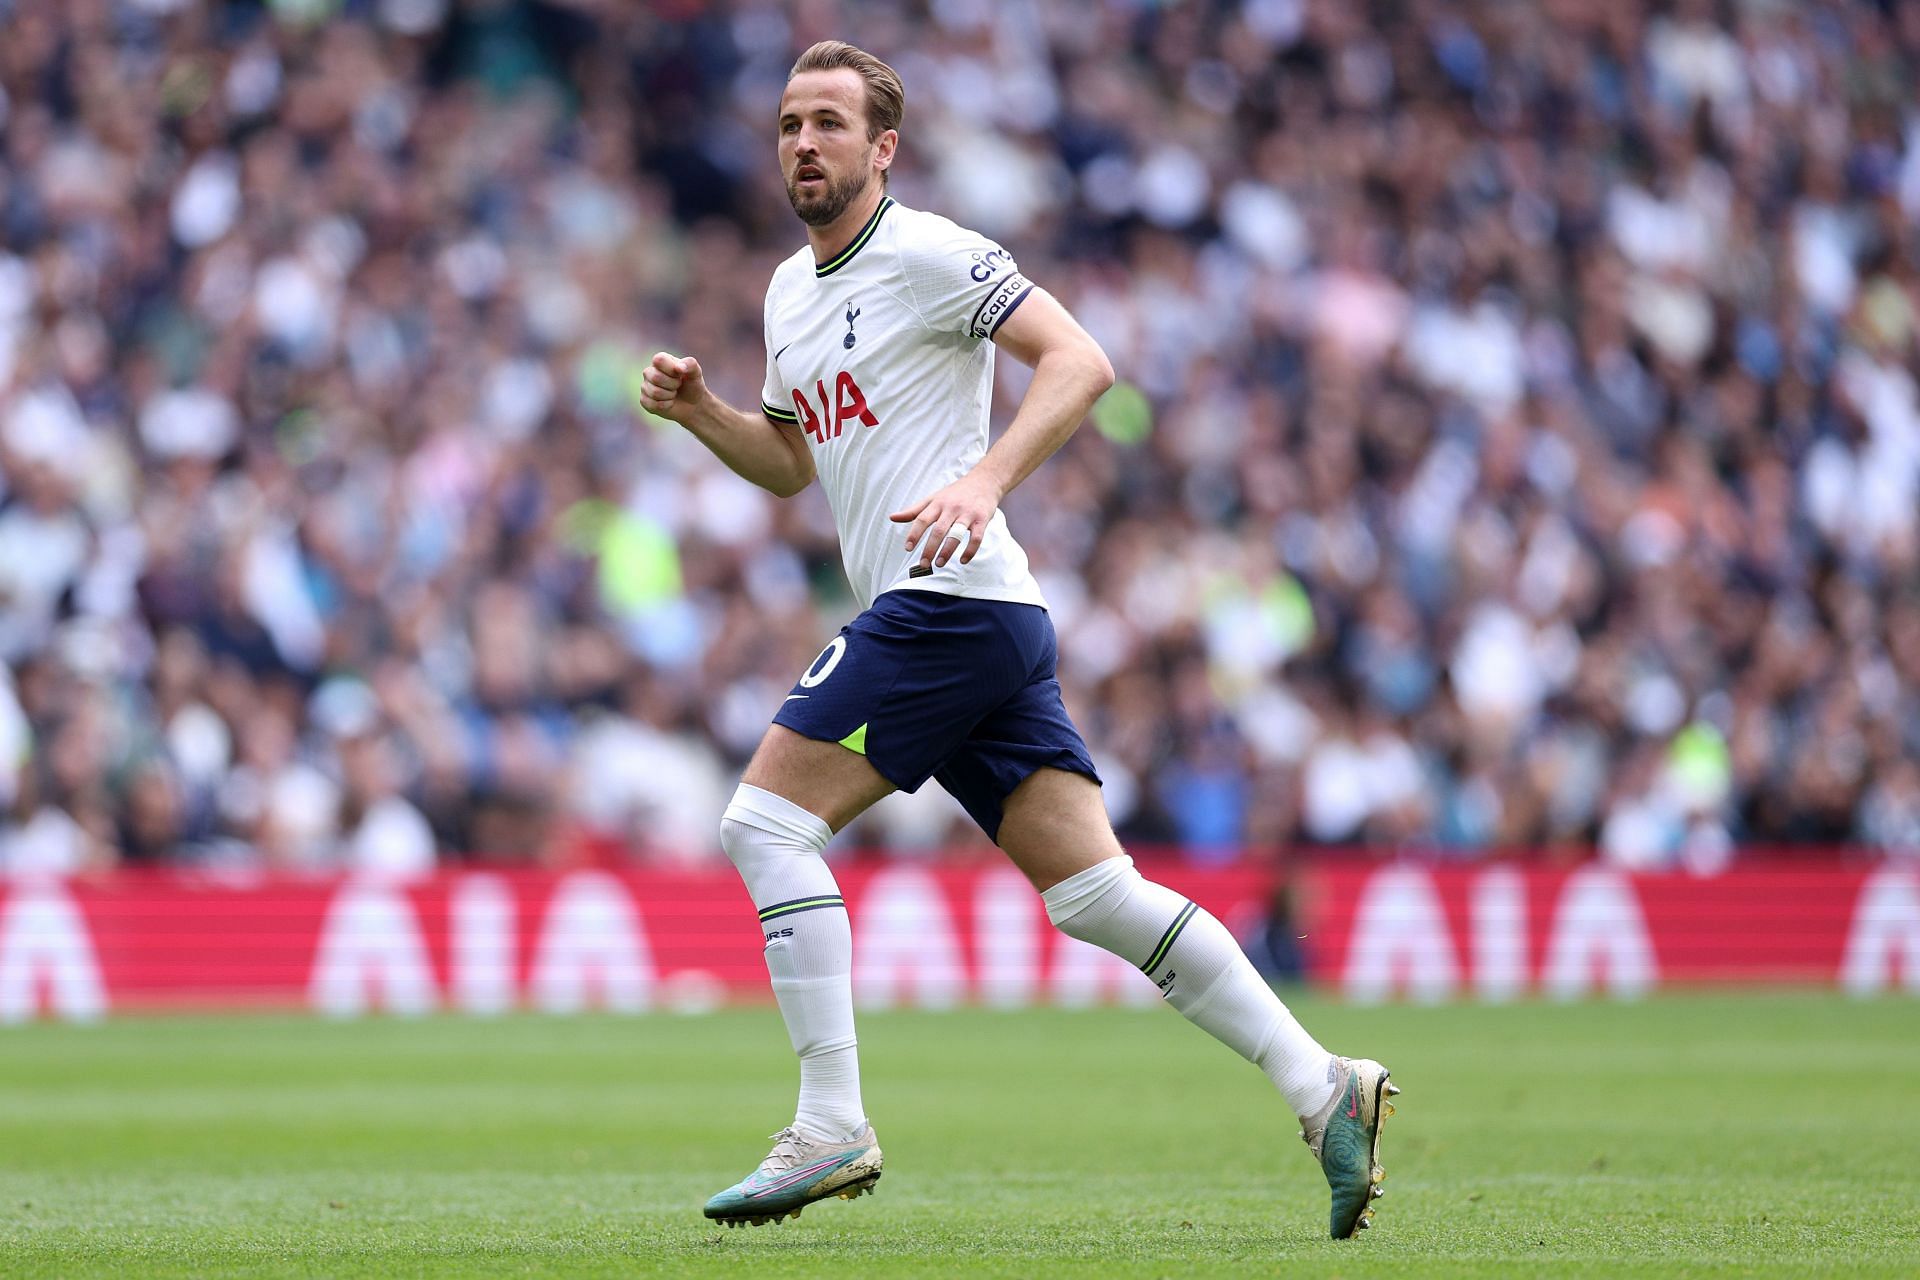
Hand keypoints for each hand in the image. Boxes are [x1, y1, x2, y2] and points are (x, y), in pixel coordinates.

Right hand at [638, 352, 706, 423]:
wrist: (693, 405)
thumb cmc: (693, 385)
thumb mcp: (696, 373)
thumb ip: (690, 364)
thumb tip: (679, 367)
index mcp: (661, 360)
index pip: (659, 360)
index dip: (672, 370)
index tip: (680, 374)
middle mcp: (650, 371)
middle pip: (655, 377)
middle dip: (673, 384)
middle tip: (678, 385)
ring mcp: (645, 386)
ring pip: (655, 392)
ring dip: (670, 395)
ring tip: (674, 393)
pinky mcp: (644, 401)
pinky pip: (653, 404)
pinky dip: (666, 405)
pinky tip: (669, 402)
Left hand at [889, 470, 1003, 569]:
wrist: (984, 481)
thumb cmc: (955, 493)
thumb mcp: (933, 498)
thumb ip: (914, 510)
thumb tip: (892, 517)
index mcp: (937, 504)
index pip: (922, 519)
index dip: (914, 534)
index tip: (908, 548)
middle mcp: (951, 508)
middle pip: (938, 531)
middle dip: (929, 549)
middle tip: (923, 564)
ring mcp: (967, 514)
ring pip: (956, 535)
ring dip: (946, 551)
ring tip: (939, 564)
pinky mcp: (982, 519)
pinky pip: (976, 538)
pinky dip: (970, 551)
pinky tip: (962, 560)